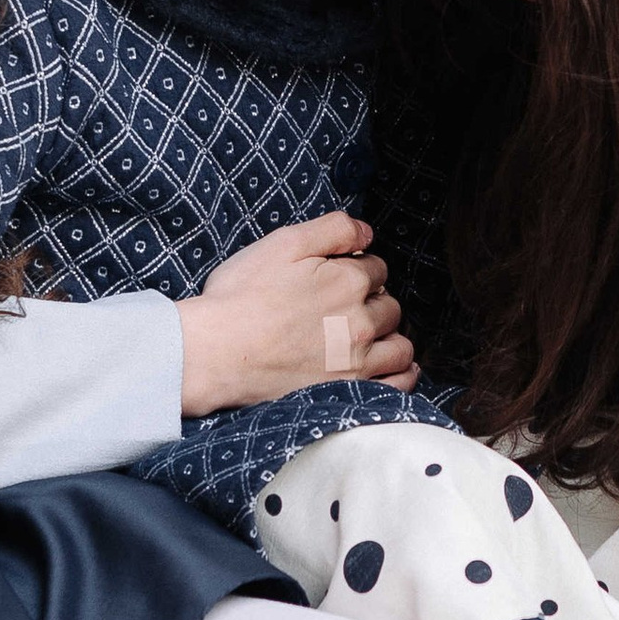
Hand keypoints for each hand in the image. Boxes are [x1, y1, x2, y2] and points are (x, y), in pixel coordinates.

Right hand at [177, 213, 417, 413]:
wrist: (215, 353)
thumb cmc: (241, 297)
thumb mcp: (283, 244)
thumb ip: (333, 229)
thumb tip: (367, 233)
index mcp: (349, 280)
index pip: (375, 267)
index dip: (357, 268)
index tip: (337, 277)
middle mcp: (362, 320)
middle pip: (389, 305)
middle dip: (374, 300)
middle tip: (346, 307)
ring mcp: (358, 359)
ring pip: (399, 344)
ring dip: (390, 335)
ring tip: (371, 335)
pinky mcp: (349, 390)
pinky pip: (398, 384)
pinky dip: (403, 373)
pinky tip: (395, 366)